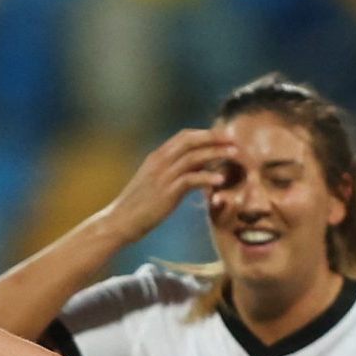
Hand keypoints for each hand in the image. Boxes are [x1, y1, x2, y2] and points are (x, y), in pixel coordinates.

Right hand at [102, 129, 237, 245]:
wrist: (120, 221)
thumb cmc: (138, 207)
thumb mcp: (154, 184)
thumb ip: (172, 173)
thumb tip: (191, 170)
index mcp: (157, 157)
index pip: (184, 136)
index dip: (205, 134)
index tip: (222, 136)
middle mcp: (160, 161)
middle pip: (191, 140)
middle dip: (214, 137)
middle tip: (234, 139)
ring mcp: (163, 175)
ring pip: (194, 156)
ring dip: (216, 153)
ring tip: (235, 155)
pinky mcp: (166, 192)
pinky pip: (191, 179)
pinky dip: (207, 177)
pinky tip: (220, 180)